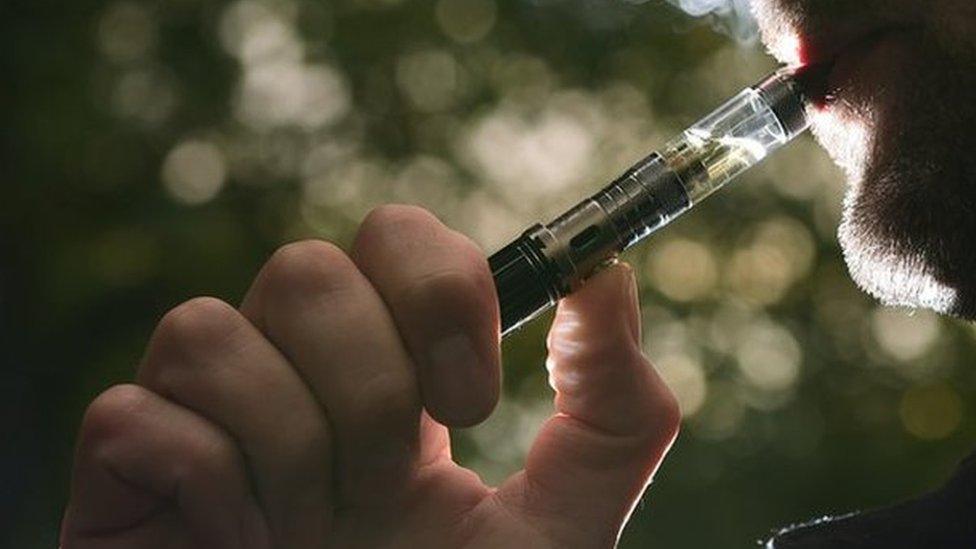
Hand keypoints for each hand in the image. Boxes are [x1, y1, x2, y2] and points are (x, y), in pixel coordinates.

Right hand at [60, 205, 679, 548]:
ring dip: (291, 448)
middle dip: (368, 388)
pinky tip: (245, 548)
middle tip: (391, 481)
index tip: (472, 399)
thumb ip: (614, 410)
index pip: (395, 234)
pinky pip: (132, 417)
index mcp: (396, 371)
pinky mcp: (127, 469)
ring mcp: (205, 414)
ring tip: (315, 529)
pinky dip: (211, 491)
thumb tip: (606, 271)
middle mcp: (296, 372)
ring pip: (208, 331)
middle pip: (304, 268)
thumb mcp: (562, 523)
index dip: (437, 286)